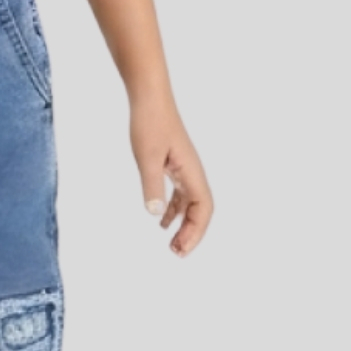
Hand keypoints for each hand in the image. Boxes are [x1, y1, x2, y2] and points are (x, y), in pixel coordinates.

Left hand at [130, 95, 213, 256]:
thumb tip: (155, 215)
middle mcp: (192, 172)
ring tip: (171, 245)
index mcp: (191, 172)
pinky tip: (161, 221)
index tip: (181, 249)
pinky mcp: (173, 164)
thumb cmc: (149, 123)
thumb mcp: (147, 157)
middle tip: (176, 253)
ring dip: (183, 225)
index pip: (203, 208)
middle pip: (200, 210)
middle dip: (192, 233)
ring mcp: (184, 168)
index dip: (196, 231)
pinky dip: (173, 210)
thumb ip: (152, 185)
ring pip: (190, 204)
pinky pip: (179, 193)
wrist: (148, 97)